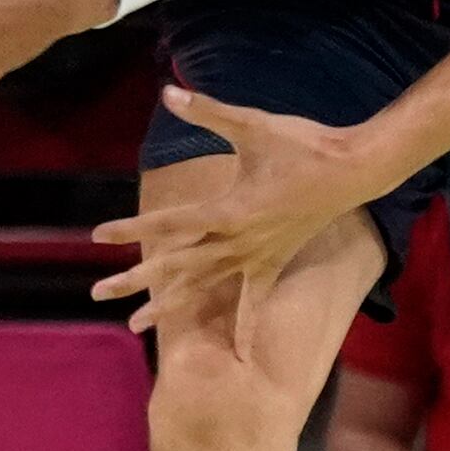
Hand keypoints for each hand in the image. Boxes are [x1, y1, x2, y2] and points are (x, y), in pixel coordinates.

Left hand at [93, 89, 387, 341]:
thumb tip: (168, 91)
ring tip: (133, 326)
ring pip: (203, 287)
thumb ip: (206, 110)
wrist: (352, 170)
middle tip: (97, 292)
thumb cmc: (301, 143)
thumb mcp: (250, 124)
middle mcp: (237, 241)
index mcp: (228, 210)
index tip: (97, 236)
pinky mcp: (272, 263)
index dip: (131, 228)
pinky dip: (243, 329)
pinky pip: (252, 302)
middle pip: (177, 264)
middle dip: (136, 279)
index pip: (169, 223)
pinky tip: (238, 359)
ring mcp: (255, 257)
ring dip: (168, 306)